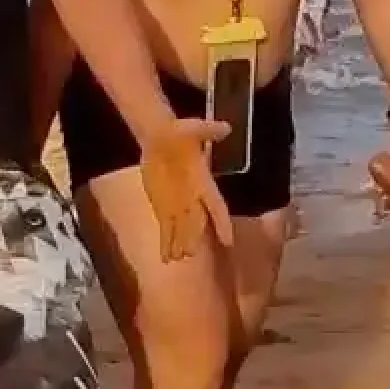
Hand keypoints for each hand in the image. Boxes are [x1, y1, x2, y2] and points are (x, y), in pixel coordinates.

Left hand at [140, 119, 233, 259]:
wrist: (161, 139)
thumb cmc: (180, 133)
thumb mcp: (193, 128)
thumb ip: (208, 130)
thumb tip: (225, 128)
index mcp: (204, 183)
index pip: (217, 207)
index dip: (222, 223)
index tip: (228, 241)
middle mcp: (195, 199)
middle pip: (197, 223)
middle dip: (194, 237)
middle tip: (192, 253)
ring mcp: (179, 206)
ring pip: (182, 230)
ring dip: (180, 244)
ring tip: (178, 260)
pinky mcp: (164, 209)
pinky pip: (166, 230)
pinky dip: (166, 244)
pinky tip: (165, 259)